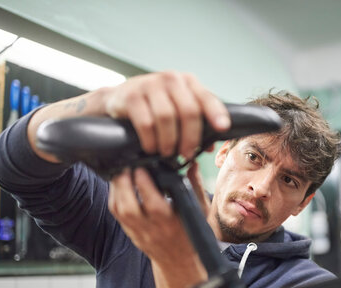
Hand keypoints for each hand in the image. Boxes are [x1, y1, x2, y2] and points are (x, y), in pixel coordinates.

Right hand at [28, 71, 228, 162]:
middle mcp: (171, 79)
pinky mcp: (131, 96)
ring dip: (169, 141)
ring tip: (168, 154)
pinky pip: (146, 123)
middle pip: (188, 111)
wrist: (118, 99)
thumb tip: (211, 147)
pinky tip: (151, 148)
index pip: (207, 98)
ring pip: (167, 118)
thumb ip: (196, 125)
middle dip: (190, 137)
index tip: (222, 128)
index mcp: (188, 82)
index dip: (216, 113)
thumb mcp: (177, 110)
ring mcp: (150, 85)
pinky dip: (151, 140)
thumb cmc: (155, 107)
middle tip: (186, 154)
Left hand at [107, 162, 209, 263]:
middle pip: (129, 209)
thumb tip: (192, 164)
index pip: (153, 204)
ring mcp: (139, 233)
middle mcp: (153, 230)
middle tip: (125, 168)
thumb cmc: (191, 232)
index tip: (141, 168)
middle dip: (123, 186)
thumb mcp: (200, 210)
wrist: (179, 261)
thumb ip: (196, 186)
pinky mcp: (131, 233)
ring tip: (120, 174)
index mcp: (171, 223)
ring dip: (116, 190)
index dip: (144, 184)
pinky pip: (117, 215)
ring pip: (120, 211)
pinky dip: (114, 198)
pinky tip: (118, 186)